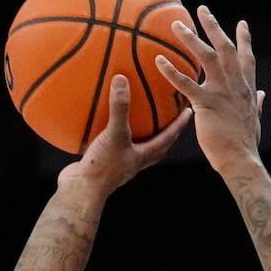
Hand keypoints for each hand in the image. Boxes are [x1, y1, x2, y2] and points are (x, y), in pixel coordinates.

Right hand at [57, 73, 192, 191]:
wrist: (80, 191)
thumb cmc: (103, 167)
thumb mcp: (114, 134)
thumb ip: (120, 108)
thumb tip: (122, 79)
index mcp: (144, 155)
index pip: (169, 136)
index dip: (180, 123)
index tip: (189, 110)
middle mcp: (135, 160)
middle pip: (157, 144)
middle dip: (166, 131)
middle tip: (171, 116)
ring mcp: (119, 163)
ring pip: (136, 146)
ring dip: (140, 134)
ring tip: (141, 118)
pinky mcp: (103, 164)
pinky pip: (112, 145)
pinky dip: (112, 134)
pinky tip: (102, 123)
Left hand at [155, 7, 264, 175]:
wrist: (241, 159)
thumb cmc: (246, 144)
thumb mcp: (255, 119)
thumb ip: (257, 104)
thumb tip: (262, 95)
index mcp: (246, 88)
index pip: (246, 58)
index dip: (244, 40)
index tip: (241, 24)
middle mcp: (236, 84)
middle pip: (225, 48)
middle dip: (214, 27)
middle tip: (202, 9)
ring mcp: (222, 92)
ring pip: (206, 58)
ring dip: (191, 39)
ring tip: (176, 26)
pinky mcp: (207, 103)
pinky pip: (186, 83)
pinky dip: (172, 71)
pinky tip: (159, 61)